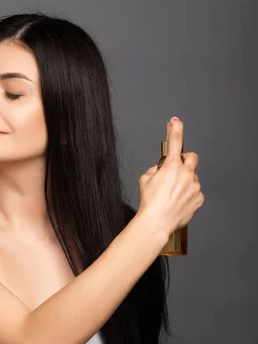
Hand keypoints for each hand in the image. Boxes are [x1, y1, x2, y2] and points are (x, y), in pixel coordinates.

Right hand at [138, 117, 204, 236]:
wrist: (157, 222)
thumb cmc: (150, 203)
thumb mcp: (144, 180)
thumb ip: (154, 170)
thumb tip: (160, 169)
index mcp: (172, 166)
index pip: (176, 141)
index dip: (176, 128)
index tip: (176, 121)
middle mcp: (186, 174)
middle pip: (192, 157)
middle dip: (186, 160)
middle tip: (177, 168)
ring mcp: (194, 186)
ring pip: (192, 178)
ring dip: (185, 182)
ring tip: (173, 195)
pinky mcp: (199, 198)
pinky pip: (195, 192)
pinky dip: (188, 195)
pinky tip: (178, 202)